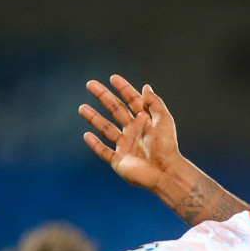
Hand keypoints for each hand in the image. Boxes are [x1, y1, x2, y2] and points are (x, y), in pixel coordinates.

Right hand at [80, 75, 181, 191]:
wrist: (165, 172)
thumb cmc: (167, 146)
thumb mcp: (164, 120)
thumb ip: (154, 103)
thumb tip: (146, 87)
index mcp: (145, 121)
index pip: (132, 101)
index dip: (123, 89)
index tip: (113, 78)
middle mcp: (133, 132)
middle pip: (115, 110)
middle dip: (103, 97)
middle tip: (90, 84)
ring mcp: (125, 146)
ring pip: (106, 129)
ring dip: (94, 118)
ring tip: (82, 108)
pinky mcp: (119, 161)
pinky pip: (103, 152)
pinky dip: (95, 145)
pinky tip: (86, 135)